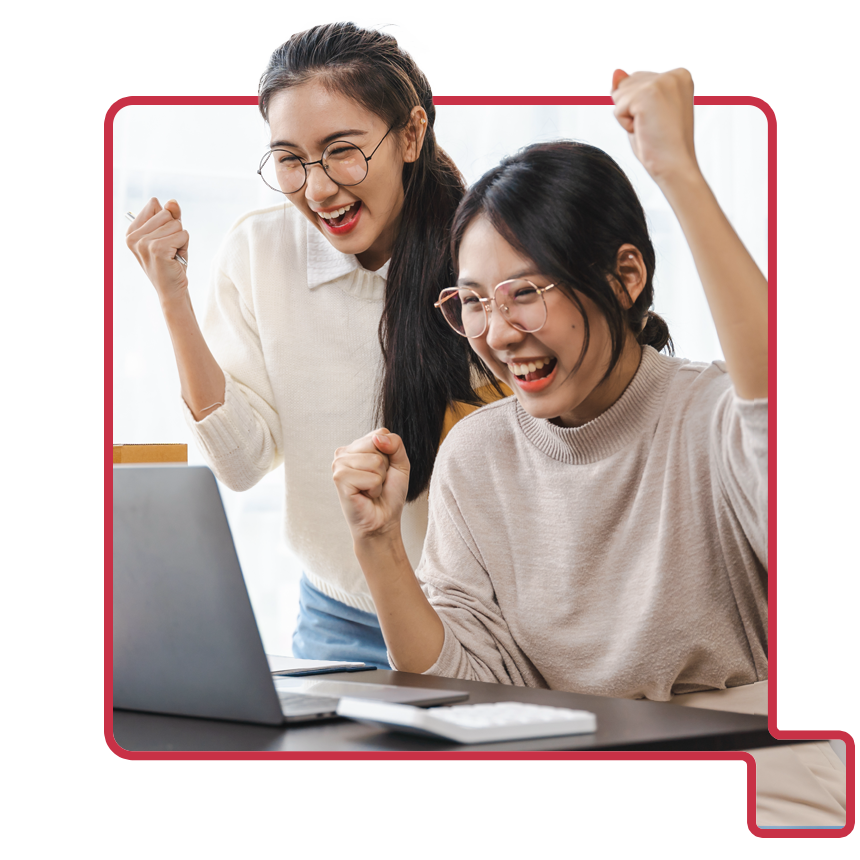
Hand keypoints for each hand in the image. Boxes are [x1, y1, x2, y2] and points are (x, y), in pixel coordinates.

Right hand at [126, 197, 189, 304]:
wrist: (172, 290)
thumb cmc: (171, 262)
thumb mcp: (170, 235)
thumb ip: (171, 216)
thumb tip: (172, 202)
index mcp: (132, 231)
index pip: (154, 204)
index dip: (167, 220)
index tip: (163, 239)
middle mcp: (134, 236)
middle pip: (166, 213)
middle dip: (175, 230)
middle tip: (171, 249)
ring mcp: (144, 243)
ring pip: (176, 224)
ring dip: (181, 240)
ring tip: (173, 255)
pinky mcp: (157, 249)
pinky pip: (183, 235)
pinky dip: (185, 246)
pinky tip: (176, 259)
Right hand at [332, 429, 409, 542]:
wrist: (382, 520)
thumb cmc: (389, 493)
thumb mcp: (400, 463)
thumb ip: (395, 444)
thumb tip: (379, 439)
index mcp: (356, 446)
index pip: (380, 434)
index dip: (390, 454)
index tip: (383, 471)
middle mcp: (343, 452)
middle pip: (377, 445)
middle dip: (385, 467)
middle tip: (376, 482)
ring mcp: (339, 465)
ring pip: (375, 461)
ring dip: (379, 479)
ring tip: (370, 489)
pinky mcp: (340, 478)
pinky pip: (371, 477)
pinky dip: (374, 489)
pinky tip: (365, 495)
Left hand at [610, 68, 698, 185]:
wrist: (675, 167)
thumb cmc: (661, 145)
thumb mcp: (643, 111)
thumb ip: (630, 88)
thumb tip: (615, 70)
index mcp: (679, 75)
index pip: (637, 80)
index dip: (638, 106)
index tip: (659, 121)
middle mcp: (673, 74)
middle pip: (626, 84)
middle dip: (631, 109)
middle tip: (653, 127)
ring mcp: (661, 81)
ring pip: (619, 94)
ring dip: (627, 117)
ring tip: (649, 129)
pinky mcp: (647, 93)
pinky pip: (617, 107)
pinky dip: (625, 124)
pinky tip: (644, 130)